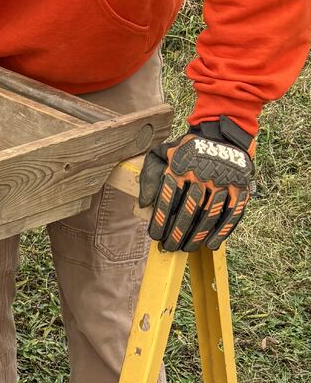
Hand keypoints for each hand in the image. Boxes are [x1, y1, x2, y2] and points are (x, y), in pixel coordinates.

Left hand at [138, 119, 254, 251]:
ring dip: (197, 236)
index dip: (161, 220)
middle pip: (188, 210)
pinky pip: (231, 213)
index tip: (155, 236)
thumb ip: (149, 176)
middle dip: (177, 233)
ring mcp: (222, 181)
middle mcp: (201, 174)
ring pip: (208, 215)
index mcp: (180, 166)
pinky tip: (211, 244)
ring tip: (187, 248)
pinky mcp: (239, 186)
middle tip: (170, 247)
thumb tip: (143, 204)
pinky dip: (222, 231)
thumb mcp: (161, 153)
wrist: (220, 134)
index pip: (167, 199)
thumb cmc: (185, 150)